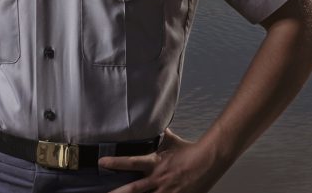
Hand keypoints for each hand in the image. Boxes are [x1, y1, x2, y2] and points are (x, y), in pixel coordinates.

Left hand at [99, 128, 224, 192]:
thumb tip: (158, 125)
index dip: (115, 162)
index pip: (130, 161)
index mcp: (154, 163)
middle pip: (133, 189)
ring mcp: (166, 191)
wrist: (209, 160)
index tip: (101, 162)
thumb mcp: (172, 142)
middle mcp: (157, 179)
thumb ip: (162, 136)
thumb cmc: (190, 151)